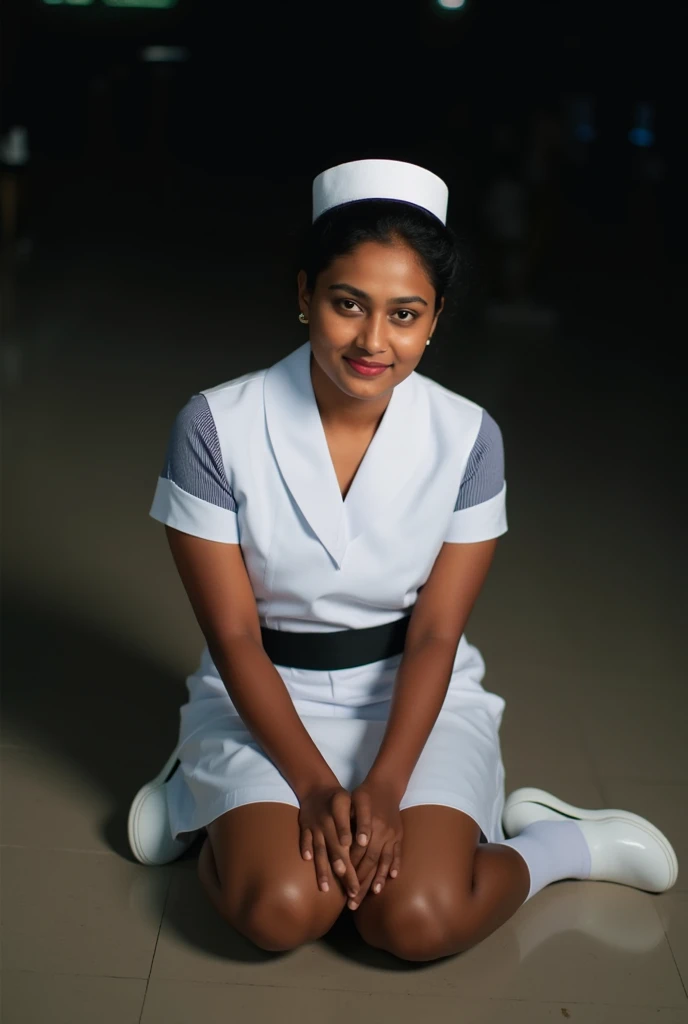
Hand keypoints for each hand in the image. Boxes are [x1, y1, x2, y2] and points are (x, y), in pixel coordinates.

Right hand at [298, 784, 359, 899]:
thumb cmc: (341, 800)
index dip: (351, 844)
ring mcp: (314, 824)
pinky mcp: (304, 826)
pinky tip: (306, 859)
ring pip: (319, 848)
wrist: (317, 787)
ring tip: (326, 887)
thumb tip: (366, 842)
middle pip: (336, 847)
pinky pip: (304, 838)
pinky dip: (305, 847)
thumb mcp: (353, 801)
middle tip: (352, 889)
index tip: (355, 861)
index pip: (347, 830)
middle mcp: (327, 820)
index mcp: (341, 813)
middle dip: (343, 869)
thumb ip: (360, 819)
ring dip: (322, 868)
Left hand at [347, 780, 402, 909]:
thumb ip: (348, 821)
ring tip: (372, 893)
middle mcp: (381, 832)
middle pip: (370, 861)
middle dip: (361, 882)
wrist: (385, 785)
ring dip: (378, 878)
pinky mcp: (399, 835)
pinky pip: (397, 853)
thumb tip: (344, 842)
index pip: (357, 853)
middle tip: (353, 901)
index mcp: (368, 825)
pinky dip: (395, 865)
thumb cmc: (363, 794)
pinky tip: (391, 877)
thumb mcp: (352, 802)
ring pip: (384, 860)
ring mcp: (392, 835)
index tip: (343, 886)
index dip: (350, 870)